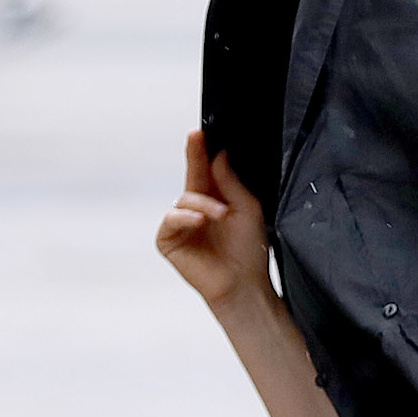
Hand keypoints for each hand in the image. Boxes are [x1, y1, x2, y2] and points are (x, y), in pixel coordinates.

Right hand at [156, 131, 268, 312]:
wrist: (243, 283)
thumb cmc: (248, 250)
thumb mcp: (247, 208)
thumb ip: (230, 181)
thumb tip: (219, 153)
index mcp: (215, 198)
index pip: (205, 168)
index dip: (201, 150)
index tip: (201, 132)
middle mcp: (196, 208)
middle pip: (191, 175)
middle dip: (194, 156)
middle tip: (197, 138)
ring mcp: (181, 223)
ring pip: (184, 199)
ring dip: (204, 203)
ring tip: (221, 214)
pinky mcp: (169, 240)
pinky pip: (171, 220)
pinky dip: (185, 217)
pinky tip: (199, 221)